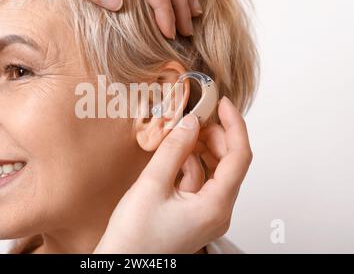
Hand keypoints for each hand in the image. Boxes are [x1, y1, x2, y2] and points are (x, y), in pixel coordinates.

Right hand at [94, 97, 252, 253]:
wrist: (122, 263)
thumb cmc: (134, 237)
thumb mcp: (152, 185)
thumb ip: (174, 150)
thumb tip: (189, 123)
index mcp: (215, 207)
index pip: (239, 157)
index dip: (234, 126)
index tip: (223, 104)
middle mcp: (217, 212)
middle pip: (230, 163)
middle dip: (215, 136)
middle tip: (196, 116)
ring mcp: (207, 214)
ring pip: (215, 171)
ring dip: (200, 149)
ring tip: (181, 133)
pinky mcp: (195, 213)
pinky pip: (200, 182)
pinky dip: (190, 164)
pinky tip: (174, 155)